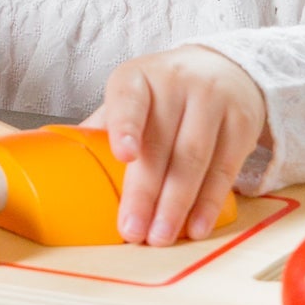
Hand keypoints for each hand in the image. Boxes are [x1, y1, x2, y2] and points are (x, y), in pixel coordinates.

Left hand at [83, 46, 265, 246]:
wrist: (224, 69)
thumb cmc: (163, 93)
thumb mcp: (132, 97)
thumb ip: (105, 128)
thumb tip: (62, 166)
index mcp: (137, 78)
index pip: (129, 100)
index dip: (126, 127)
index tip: (124, 155)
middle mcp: (176, 83)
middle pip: (161, 144)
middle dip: (145, 193)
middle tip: (132, 230)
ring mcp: (212, 100)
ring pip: (193, 160)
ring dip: (175, 205)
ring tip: (159, 236)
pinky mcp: (242, 123)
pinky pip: (224, 169)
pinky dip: (208, 203)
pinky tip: (195, 226)